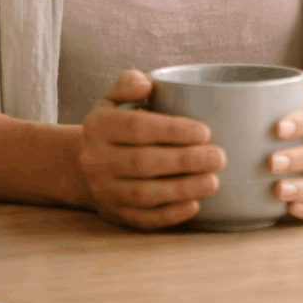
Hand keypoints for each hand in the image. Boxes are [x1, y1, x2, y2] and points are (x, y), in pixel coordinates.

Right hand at [74, 69, 224, 230]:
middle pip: (143, 163)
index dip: (172, 131)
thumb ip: (128, 83)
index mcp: (98, 127)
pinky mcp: (115, 214)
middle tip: (218, 157)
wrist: (83, 166)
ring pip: (144, 195)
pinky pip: (142, 219)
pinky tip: (194, 205)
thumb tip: (147, 85)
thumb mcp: (112, 99)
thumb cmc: (113, 126)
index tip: (205, 132)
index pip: (136, 128)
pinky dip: (169, 215)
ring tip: (213, 181)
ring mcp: (104, 190)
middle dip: (184, 161)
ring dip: (181, 190)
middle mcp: (96, 160)